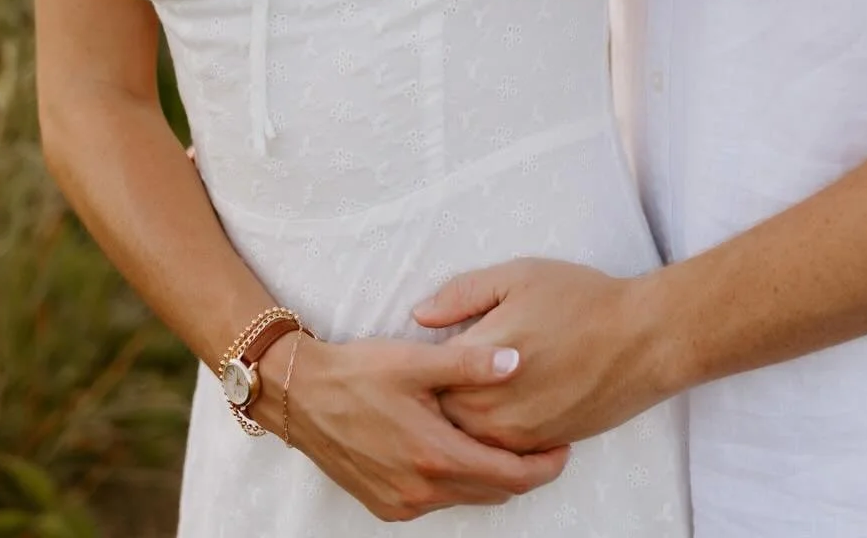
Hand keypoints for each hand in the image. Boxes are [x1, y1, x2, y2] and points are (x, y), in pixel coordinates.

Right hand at [255, 333, 569, 520]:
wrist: (302, 396)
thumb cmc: (360, 372)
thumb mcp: (417, 361)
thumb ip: (470, 363)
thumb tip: (518, 361)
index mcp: (435, 456)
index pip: (510, 477)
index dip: (544, 466)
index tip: (564, 446)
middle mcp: (421, 490)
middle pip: (493, 492)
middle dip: (523, 470)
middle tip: (542, 439)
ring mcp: (402, 503)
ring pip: (466, 497)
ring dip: (490, 475)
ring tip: (506, 440)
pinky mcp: (386, 505)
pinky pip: (438, 500)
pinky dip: (459, 480)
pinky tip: (461, 449)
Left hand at [413, 260, 674, 451]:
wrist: (641, 340)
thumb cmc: (581, 301)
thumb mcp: (518, 276)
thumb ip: (463, 294)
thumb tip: (420, 314)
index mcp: (475, 359)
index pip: (425, 373)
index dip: (423, 362)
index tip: (426, 352)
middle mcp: (487, 406)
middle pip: (439, 410)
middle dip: (437, 393)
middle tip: (442, 375)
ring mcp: (512, 434)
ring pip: (465, 436)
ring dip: (463, 416)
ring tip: (472, 391)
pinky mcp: (536, 448)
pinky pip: (496, 451)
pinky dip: (491, 434)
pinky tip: (501, 409)